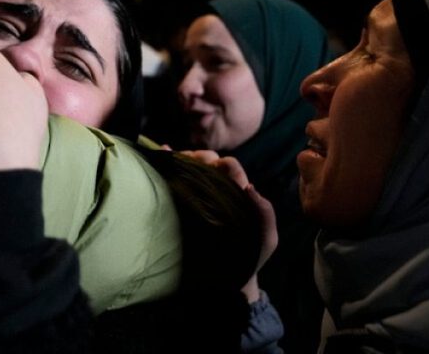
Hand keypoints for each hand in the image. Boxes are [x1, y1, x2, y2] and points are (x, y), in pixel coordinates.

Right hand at [178, 150, 277, 301]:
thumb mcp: (265, 238)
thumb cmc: (250, 257)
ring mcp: (198, 196)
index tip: (219, 171)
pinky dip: (167, 159)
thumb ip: (265, 213)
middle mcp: (217, 189)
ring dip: (183, 157)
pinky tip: (162, 149)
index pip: (229, 167)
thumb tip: (249, 187)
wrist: (227, 280)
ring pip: (190, 166)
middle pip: (207, 161)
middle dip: (200, 157)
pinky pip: (174, 177)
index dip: (225, 165)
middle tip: (192, 162)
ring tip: (175, 157)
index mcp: (237, 192)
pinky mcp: (181, 203)